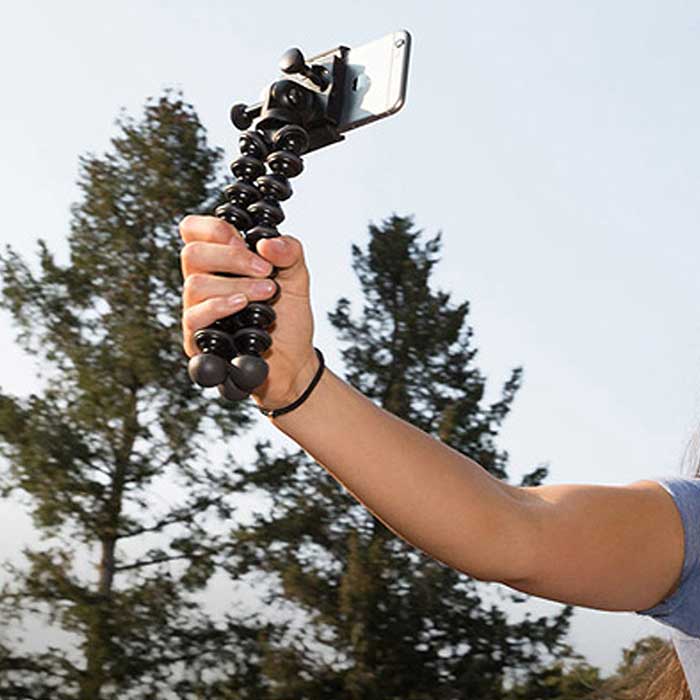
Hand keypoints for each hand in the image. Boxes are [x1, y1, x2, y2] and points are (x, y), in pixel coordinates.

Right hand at [179, 215, 316, 409]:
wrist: (295, 361)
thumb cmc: (288, 317)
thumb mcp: (298, 277)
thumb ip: (289, 252)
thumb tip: (267, 242)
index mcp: (219, 261)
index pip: (193, 230)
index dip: (215, 228)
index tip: (245, 241)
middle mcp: (202, 282)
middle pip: (192, 253)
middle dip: (232, 257)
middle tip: (265, 270)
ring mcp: (197, 310)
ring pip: (195, 284)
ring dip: (236, 285)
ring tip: (268, 293)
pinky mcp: (198, 339)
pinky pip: (194, 317)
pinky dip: (220, 306)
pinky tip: (244, 306)